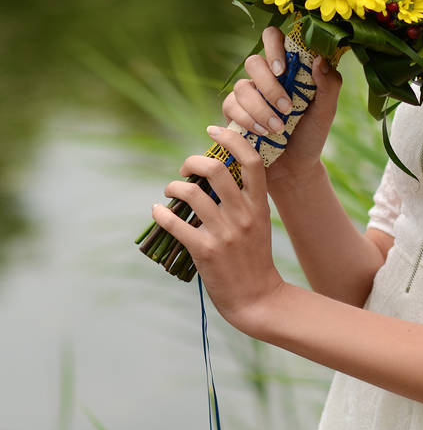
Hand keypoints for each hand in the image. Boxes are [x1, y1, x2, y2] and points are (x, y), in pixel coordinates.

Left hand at [152, 130, 284, 333]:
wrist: (257, 298)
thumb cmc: (254, 258)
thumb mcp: (259, 223)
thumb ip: (243, 199)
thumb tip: (215, 173)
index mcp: (259, 205)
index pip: (251, 160)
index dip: (231, 140)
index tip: (213, 130)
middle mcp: (242, 215)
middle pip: (216, 170)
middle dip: (193, 162)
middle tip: (186, 168)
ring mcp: (224, 233)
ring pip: (191, 193)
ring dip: (173, 187)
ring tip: (170, 191)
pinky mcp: (204, 251)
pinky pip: (175, 223)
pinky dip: (160, 213)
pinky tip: (157, 211)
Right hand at [221, 26, 341, 184]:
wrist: (295, 168)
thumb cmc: (311, 135)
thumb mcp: (326, 110)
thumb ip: (329, 84)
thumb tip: (319, 59)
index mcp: (287, 67)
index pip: (273, 37)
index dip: (273, 46)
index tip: (283, 69)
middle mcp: (264, 76)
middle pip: (253, 62)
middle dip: (269, 87)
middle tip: (287, 108)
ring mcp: (247, 94)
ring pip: (241, 87)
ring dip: (260, 109)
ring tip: (278, 129)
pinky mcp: (233, 113)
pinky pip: (231, 106)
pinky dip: (247, 120)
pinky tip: (262, 133)